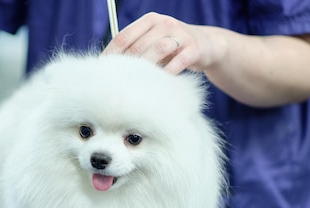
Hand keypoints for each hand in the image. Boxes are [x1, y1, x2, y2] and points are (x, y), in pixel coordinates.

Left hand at [103, 12, 224, 74]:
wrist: (207, 45)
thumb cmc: (173, 48)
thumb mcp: (153, 42)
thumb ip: (135, 49)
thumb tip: (108, 67)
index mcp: (150, 20)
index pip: (124, 36)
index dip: (111, 55)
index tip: (102, 72)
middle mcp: (164, 23)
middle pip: (139, 45)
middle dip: (126, 66)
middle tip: (116, 83)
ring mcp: (181, 34)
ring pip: (158, 50)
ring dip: (145, 68)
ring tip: (135, 84)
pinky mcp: (194, 48)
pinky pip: (179, 62)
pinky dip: (168, 73)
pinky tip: (159, 83)